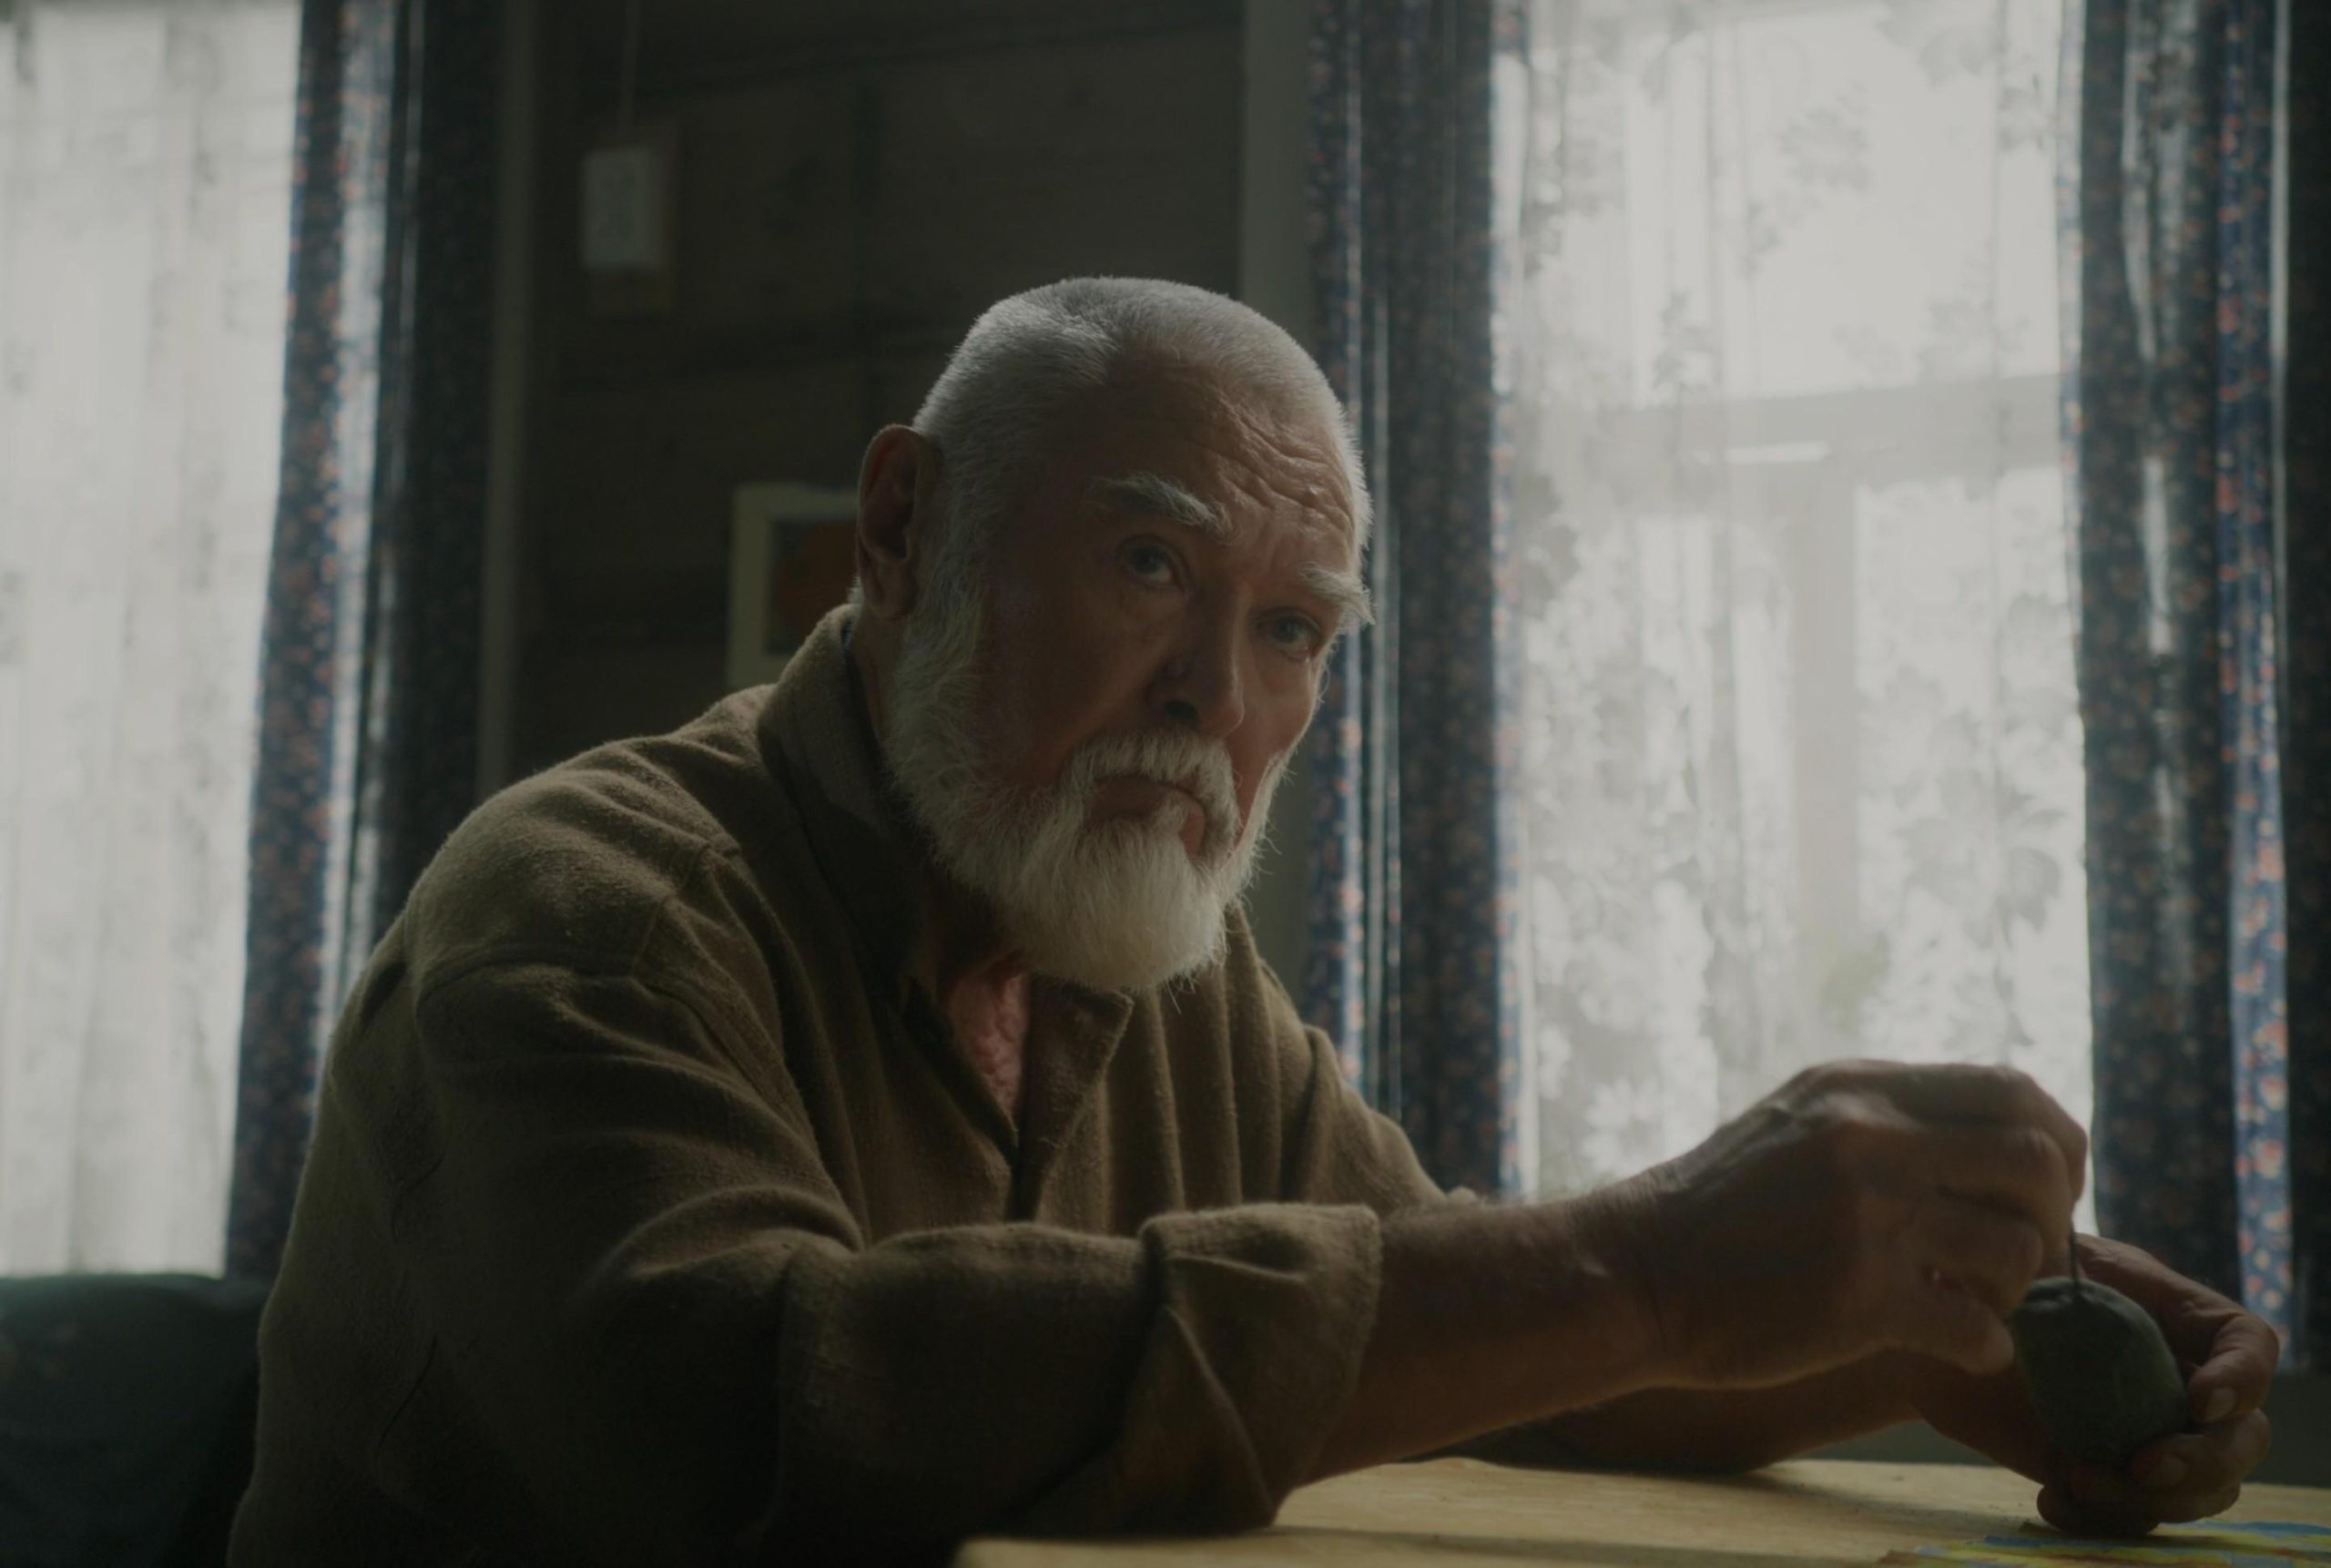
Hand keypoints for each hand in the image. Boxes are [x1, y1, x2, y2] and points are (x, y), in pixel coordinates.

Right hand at [1598, 1060, 2084, 1389]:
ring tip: (1973, 1299)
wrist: (1635, 1271)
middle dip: (2053, 1214)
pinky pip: (1977, 1328)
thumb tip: (1995, 1135)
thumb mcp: (1797, 1122)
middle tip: (2023, 1251)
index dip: (2056, 1141)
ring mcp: (1865, 1218)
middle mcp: (1868, 1140)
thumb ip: (1884, 1117)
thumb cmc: (1719, 1208)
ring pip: (2015, 1250)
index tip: (2045, 1185)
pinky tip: (1953, 1345)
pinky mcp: (1857, 1299)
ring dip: (2013, 1288)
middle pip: (2035, 1162)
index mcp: (1857, 1089)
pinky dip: (1984, 1345)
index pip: (2010, 1089)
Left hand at [1906, 1234, 2279, 1535]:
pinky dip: (2103, 1520)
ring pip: (2200, 1490)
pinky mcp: (2108, 1474)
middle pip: (2244, 1436)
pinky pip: (2135, 1516)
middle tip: (2144, 1466)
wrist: (1936, 1336)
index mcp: (2169, 1313)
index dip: (2244, 1377)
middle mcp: (2174, 1378)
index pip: (2247, 1342)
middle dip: (2207, 1462)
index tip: (2200, 1402)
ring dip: (2153, 1501)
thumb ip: (2050, 1261)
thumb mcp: (2019, 1258)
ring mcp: (2146, 1432)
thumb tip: (2047, 1271)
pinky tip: (2052, 1500)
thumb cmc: (1985, 1277)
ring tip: (2074, 1479)